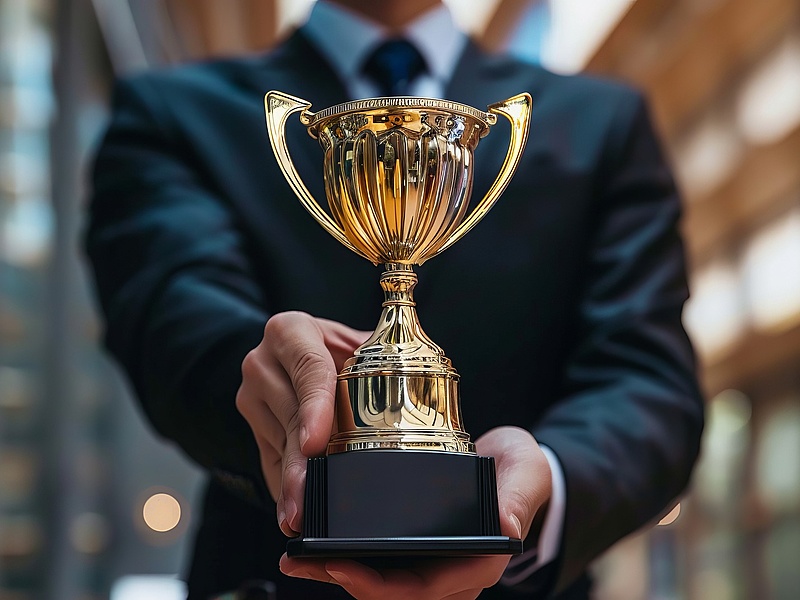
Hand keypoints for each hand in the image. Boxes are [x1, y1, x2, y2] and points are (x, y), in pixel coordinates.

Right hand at [236, 311, 367, 534]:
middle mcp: (263, 361)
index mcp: (290, 332)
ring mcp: (252, 396)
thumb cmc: (337, 348)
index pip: (308, 368)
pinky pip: (269, 460)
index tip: (315, 443)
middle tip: (306, 499)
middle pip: (290, 416)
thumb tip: (428, 386)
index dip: (315, 408)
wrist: (294, 352)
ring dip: (292, 481)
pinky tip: (291, 510)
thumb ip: (384, 356)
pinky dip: (284, 487)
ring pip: (278, 444)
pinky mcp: (252, 426)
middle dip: (300, 462)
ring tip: (301, 514)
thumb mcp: (356, 342)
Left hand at [280, 426, 551, 598]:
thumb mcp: (526, 472)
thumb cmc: (521, 472)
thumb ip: (518, 496)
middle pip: (390, 593)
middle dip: (342, 580)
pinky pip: (379, 564)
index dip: (378, 585)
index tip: (339, 563)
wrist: (512, 465)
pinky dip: (346, 557)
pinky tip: (315, 546)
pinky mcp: (415, 550)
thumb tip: (509, 529)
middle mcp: (450, 573)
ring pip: (379, 583)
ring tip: (295, 556)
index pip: (423, 589)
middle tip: (300, 561)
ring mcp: (431, 564)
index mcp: (475, 564)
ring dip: (336, 573)